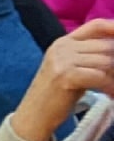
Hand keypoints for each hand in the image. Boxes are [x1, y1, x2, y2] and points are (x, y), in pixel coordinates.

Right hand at [14, 19, 113, 140]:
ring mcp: (62, 61)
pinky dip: (109, 86)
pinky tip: (109, 94)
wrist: (34, 115)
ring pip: (106, 61)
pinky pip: (100, 76)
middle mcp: (62, 47)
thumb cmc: (56, 94)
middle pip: (106, 45)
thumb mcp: (70, 68)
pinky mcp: (65, 76)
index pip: (96, 25)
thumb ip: (89, 55)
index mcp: (63, 42)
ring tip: (112, 88)